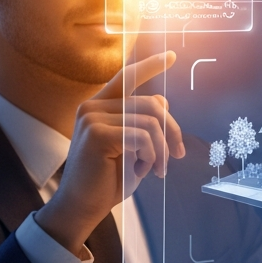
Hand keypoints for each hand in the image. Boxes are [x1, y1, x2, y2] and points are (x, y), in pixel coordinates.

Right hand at [36, 52, 184, 253]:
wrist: (83, 206)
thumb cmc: (107, 180)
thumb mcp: (131, 148)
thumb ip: (142, 123)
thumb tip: (163, 103)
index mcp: (99, 107)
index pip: (127, 78)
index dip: (150, 66)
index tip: (171, 56)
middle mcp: (93, 107)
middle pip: (151, 105)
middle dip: (171, 131)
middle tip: (178, 155)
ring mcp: (92, 118)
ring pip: (150, 123)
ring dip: (161, 151)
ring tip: (157, 170)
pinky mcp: (97, 134)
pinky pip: (142, 137)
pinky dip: (151, 156)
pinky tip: (143, 171)